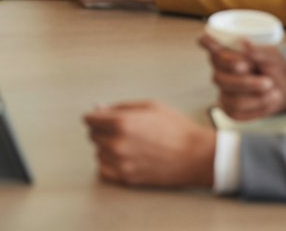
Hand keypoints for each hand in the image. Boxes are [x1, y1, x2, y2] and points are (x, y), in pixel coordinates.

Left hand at [85, 101, 215, 187]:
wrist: (196, 156)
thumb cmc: (176, 128)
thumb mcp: (149, 107)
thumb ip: (120, 107)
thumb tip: (99, 109)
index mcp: (121, 122)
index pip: (89, 119)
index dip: (96, 116)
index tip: (101, 117)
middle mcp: (117, 143)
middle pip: (92, 135)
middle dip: (101, 130)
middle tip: (119, 129)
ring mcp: (121, 163)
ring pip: (98, 152)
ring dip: (105, 146)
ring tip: (126, 143)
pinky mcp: (127, 178)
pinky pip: (103, 169)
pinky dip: (108, 163)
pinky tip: (121, 157)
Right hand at [199, 36, 285, 119]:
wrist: (284, 89)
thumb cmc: (273, 67)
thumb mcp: (273, 57)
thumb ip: (259, 52)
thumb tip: (244, 43)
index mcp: (226, 53)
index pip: (208, 46)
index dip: (208, 45)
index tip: (209, 41)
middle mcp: (220, 71)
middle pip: (219, 78)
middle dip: (245, 82)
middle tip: (268, 81)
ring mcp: (223, 90)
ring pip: (231, 99)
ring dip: (257, 98)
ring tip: (275, 92)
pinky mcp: (229, 108)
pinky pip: (238, 112)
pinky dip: (258, 108)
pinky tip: (268, 100)